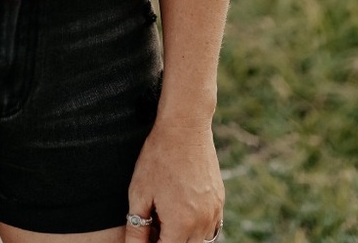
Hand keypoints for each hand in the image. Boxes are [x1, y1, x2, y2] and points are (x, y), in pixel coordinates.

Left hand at [126, 115, 223, 242]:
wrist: (185, 126)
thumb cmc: (159, 157)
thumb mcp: (139, 193)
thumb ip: (137, 229)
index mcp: (181, 225)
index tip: (145, 233)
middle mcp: (202, 223)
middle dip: (167, 240)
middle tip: (152, 225)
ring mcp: (214, 212)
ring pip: (200, 241)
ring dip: (182, 236)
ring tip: (164, 215)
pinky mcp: (220, 201)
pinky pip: (210, 227)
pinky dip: (196, 227)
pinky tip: (180, 209)